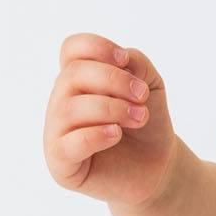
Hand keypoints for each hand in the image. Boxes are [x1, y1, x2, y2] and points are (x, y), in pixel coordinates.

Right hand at [43, 32, 178, 206]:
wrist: (157, 167)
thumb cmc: (146, 124)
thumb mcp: (149, 85)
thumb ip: (136, 64)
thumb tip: (119, 60)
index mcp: (78, 79)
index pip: (71, 50)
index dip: (96, 47)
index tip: (125, 60)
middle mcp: (61, 102)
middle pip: (71, 75)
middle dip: (113, 80)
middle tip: (141, 97)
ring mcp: (57, 133)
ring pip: (69, 108)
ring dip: (111, 109)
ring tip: (138, 118)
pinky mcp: (61, 164)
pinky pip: (68, 144)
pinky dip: (95, 135)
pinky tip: (116, 134)